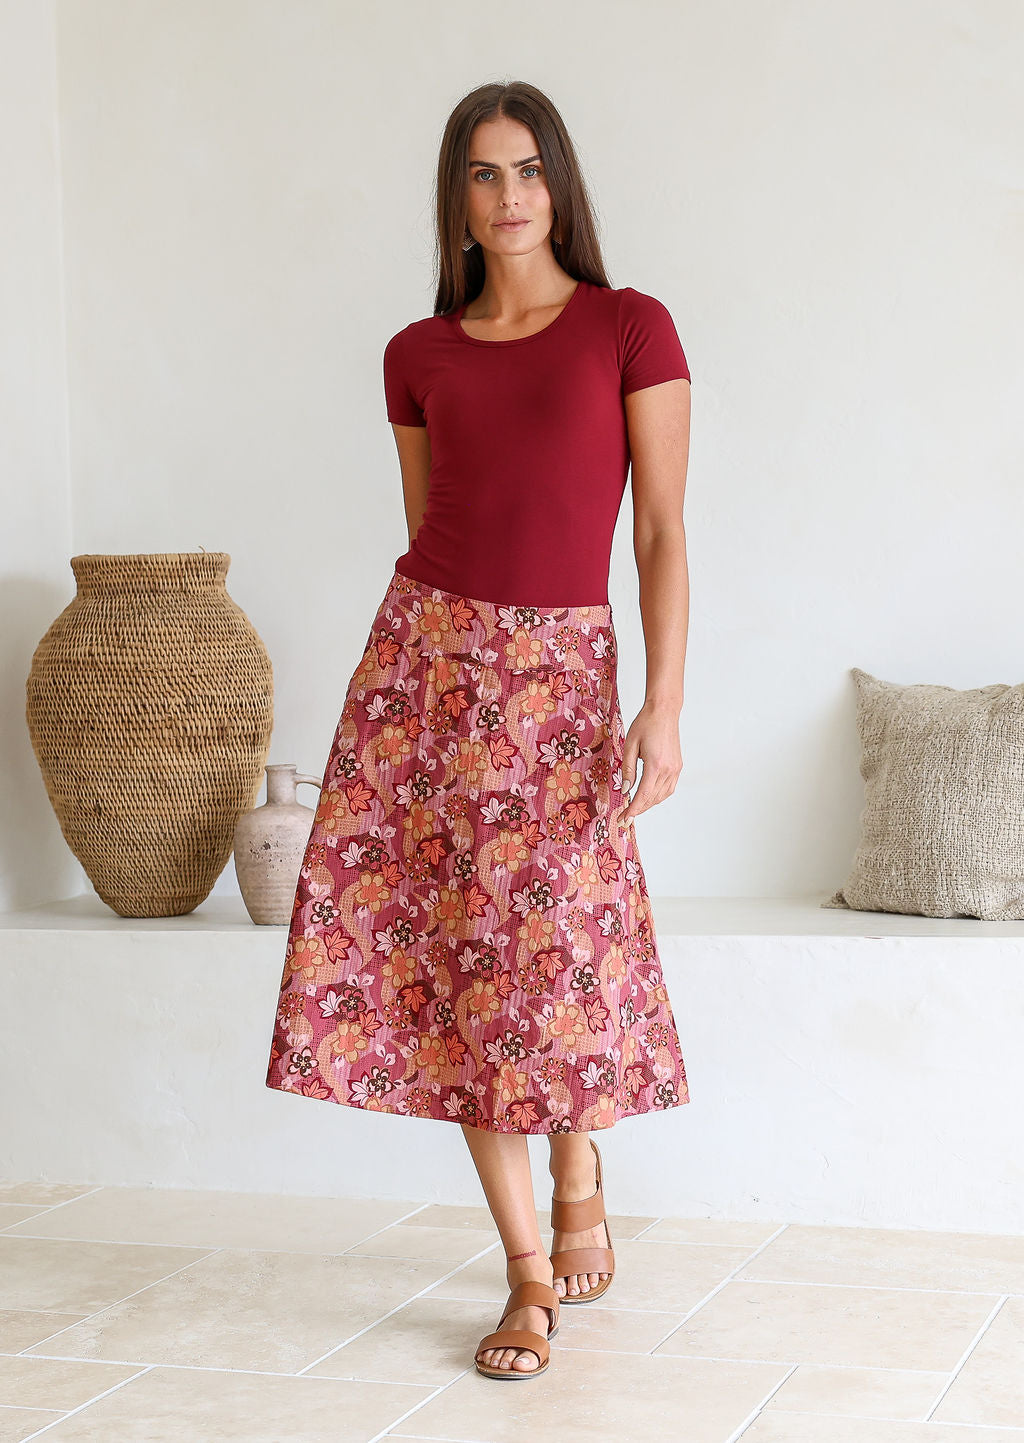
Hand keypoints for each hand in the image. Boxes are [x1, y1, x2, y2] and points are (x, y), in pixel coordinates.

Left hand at [617, 700, 682, 825]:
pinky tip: (648, 796)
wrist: (664, 711)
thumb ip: (627, 769)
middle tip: (624, 818)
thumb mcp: (630, 745)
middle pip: (652, 799)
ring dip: (648, 804)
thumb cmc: (645, 724)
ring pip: (662, 796)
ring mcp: (675, 769)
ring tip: (635, 808)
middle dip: (638, 810)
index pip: (643, 795)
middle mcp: (668, 769)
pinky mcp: (678, 766)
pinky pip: (668, 788)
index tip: (624, 818)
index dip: (632, 809)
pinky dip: (658, 796)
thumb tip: (625, 789)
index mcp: (655, 765)